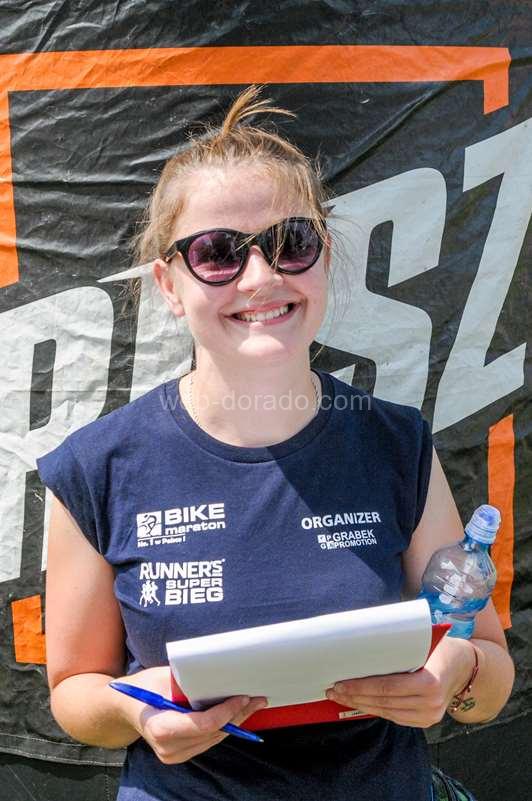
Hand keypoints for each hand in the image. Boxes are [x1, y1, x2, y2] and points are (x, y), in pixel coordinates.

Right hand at [114, 666, 266, 762]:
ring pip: (214, 739)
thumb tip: (220, 674)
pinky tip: (237, 713)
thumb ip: (189, 681)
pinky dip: (223, 727)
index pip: (204, 724)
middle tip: (258, 698)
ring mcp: (174, 755)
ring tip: (253, 704)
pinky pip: (208, 740)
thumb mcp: (163, 677)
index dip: (226, 711)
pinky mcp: (179, 755)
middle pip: (213, 733)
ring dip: (235, 722)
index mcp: (162, 728)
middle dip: (238, 715)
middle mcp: (168, 748)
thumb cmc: (143, 687)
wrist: (124, 707)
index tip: (243, 696)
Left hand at [326, 637, 474, 728]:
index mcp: (430, 682)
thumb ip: (400, 646)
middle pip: (383, 702)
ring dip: (361, 705)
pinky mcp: (426, 722)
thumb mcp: (423, 641)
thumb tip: (363, 640)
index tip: (340, 682)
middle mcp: (431, 703)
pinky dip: (376, 710)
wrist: (465, 667)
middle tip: (333, 690)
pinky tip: (360, 703)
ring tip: (340, 697)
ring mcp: (430, 716)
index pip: (386, 687)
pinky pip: (395, 717)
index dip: (361, 687)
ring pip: (386, 712)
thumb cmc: (440, 647)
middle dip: (354, 696)